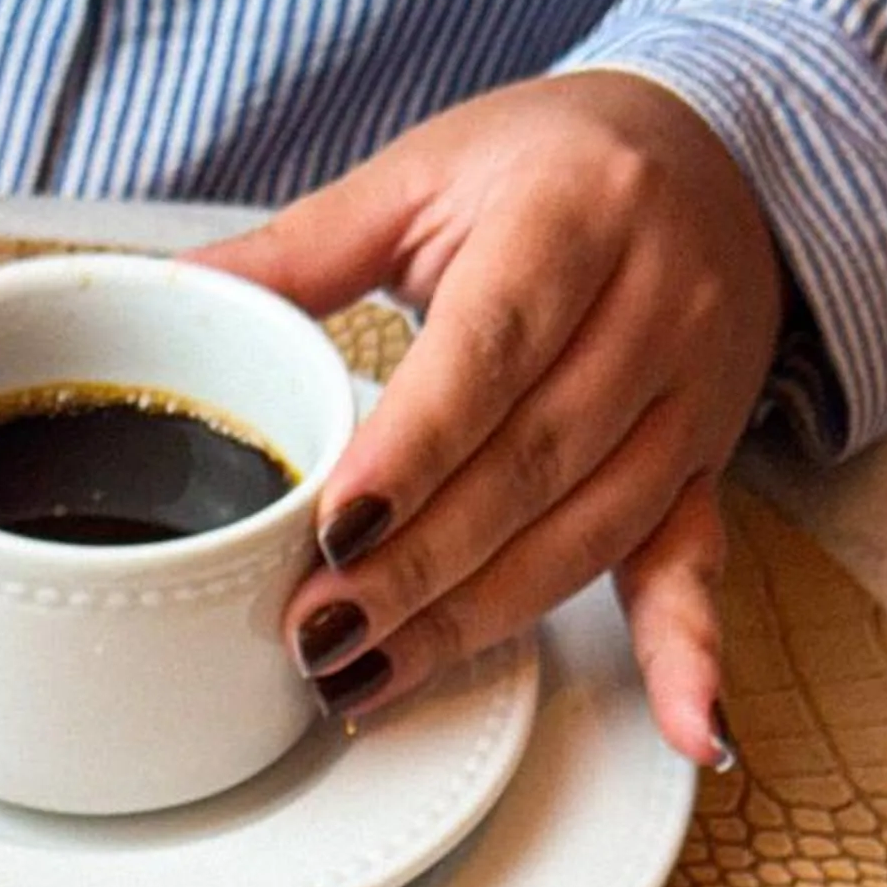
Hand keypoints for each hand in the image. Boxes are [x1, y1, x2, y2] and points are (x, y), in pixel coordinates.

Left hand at [195, 73, 785, 764]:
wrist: (711, 152)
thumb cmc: (549, 167)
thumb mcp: (423, 176)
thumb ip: (301, 248)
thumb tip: (175, 295)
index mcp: (575, 213)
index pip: (490, 353)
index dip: (412, 455)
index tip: (334, 533)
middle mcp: (656, 305)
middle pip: (530, 466)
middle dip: (416, 567)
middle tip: (319, 635)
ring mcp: (691, 395)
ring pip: (586, 534)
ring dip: (477, 622)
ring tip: (371, 679)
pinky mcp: (705, 464)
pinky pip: (697, 566)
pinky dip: (690, 656)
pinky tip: (692, 734)